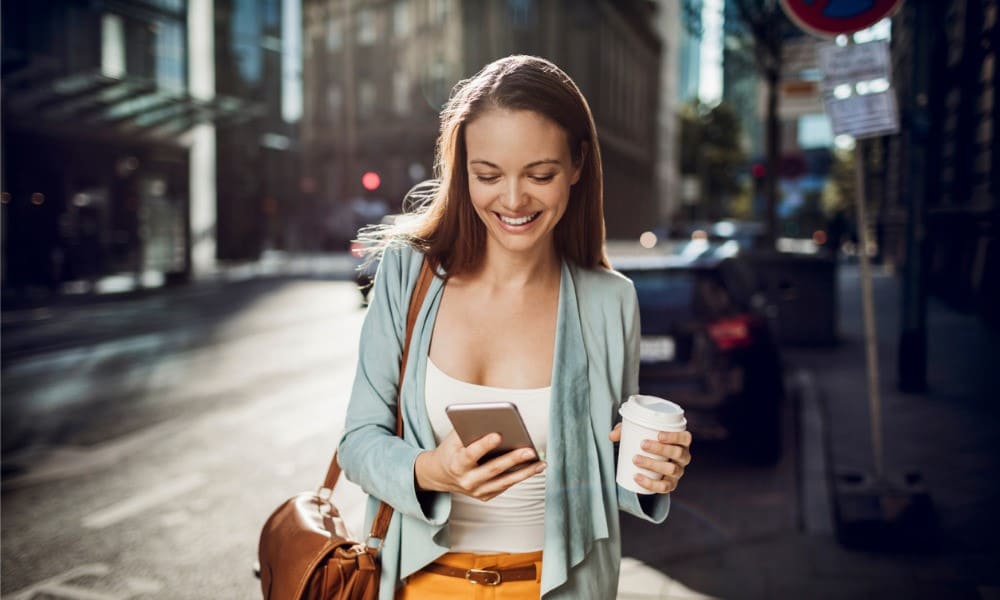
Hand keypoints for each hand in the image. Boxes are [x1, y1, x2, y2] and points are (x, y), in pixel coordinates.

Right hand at [415, 431, 545, 501]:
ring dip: (525, 472)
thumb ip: (469, 429)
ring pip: (504, 481)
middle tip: (529, 450)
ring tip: (541, 462)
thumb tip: (494, 420)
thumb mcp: (453, 439)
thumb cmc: (451, 450)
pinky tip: (534, 466)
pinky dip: (520, 476)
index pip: (471, 454)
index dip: (484, 445)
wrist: (441, 475)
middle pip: (493, 470)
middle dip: (513, 460)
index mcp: (456, 464)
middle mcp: (466, 481)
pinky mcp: (485, 496)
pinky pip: (505, 485)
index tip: (498, 434)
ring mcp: (476, 492)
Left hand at [609, 424, 692, 493]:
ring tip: (635, 459)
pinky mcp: (671, 484)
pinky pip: (664, 487)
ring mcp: (678, 472)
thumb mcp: (638, 433)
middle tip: (642, 445)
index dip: (675, 436)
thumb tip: (611, 436)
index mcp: (681, 442)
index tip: (658, 435)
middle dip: (660, 449)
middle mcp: (683, 457)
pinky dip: (650, 483)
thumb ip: (625, 431)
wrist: (651, 463)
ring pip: (671, 469)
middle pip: (678, 453)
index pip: (685, 438)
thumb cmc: (648, 442)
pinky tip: (637, 478)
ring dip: (653, 464)